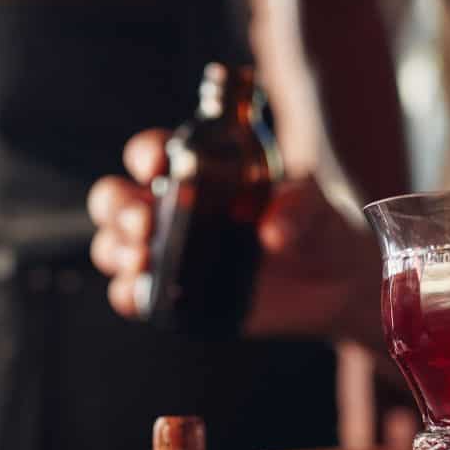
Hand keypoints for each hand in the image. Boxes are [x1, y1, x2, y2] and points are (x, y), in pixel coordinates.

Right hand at [87, 128, 383, 347]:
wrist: (335, 281)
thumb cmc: (319, 225)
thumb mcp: (318, 205)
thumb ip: (300, 206)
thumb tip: (273, 231)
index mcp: (198, 171)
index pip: (152, 153)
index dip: (145, 153)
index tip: (158, 163)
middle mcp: (173, 208)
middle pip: (115, 199)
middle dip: (118, 206)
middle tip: (144, 221)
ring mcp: (171, 254)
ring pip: (114, 245)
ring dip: (117, 249)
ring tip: (142, 256)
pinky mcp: (176, 296)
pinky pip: (135, 296)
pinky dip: (129, 294)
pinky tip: (142, 294)